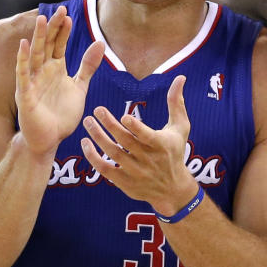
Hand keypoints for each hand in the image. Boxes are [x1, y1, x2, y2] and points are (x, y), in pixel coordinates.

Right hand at [15, 5, 103, 155]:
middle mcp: (42, 71)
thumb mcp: (80, 88)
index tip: (70, 15)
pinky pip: (23, 74)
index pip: (59, 44)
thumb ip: (88, 66)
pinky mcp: (25, 94)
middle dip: (53, 28)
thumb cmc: (62, 115)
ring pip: (35, 55)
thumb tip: (101, 42)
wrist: (49, 140)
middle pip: (47, 44)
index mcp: (55, 69)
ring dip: (39, 37)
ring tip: (43, 20)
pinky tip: (25, 45)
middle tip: (60, 9)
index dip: (63, 30)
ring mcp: (32, 81)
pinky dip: (23, 60)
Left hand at [80, 75, 198, 213]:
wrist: (173, 189)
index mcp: (162, 145)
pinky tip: (85, 143)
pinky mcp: (125, 183)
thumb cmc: (175, 152)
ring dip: (99, 138)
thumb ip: (176, 102)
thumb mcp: (180, 128)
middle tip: (97, 110)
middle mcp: (148, 160)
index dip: (136, 128)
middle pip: (126, 142)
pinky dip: (94, 158)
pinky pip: (105, 170)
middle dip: (110, 126)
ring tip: (88, 122)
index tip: (124, 116)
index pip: (148, 137)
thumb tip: (180, 77)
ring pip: (114, 154)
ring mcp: (136, 172)